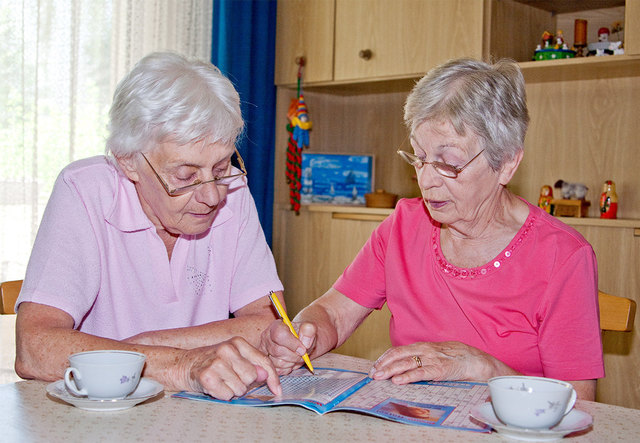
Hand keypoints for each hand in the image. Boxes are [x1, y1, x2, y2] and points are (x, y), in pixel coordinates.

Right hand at [178, 336, 281, 399]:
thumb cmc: (212, 362)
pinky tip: (214, 386)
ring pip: (240, 388)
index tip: (277, 390)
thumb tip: (265, 375)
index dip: (272, 378)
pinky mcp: (207, 375)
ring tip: (221, 381)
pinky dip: (222, 395)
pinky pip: (226, 395)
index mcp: (238, 342)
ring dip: (232, 390)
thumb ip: (252, 365)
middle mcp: (228, 349)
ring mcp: (217, 361)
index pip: (263, 361)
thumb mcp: (234, 358)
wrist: (183, 364)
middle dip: (244, 383)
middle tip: (231, 379)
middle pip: (252, 377)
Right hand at [260, 319, 316, 374]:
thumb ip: (309, 330)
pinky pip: (278, 370)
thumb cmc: (303, 336)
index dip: (292, 344)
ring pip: (278, 363)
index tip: (303, 349)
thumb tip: (305, 342)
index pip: (279, 335)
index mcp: (276, 326)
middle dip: (294, 355)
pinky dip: (288, 368)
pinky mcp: (267, 363)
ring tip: (296, 357)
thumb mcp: (309, 329)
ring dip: (292, 362)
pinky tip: (291, 361)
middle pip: (278, 351)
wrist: (301, 344)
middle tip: (302, 354)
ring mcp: (265, 351)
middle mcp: (267, 337)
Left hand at [369, 341, 510, 383]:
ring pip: (406, 363)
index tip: (375, 365)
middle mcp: (425, 350)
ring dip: (390, 370)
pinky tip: (398, 381)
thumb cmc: (456, 358)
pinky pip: (420, 373)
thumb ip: (421, 358)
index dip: (385, 357)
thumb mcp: (435, 354)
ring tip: (379, 377)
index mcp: (423, 346)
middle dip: (383, 364)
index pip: (398, 350)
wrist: (476, 361)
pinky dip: (407, 377)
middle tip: (372, 373)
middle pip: (398, 355)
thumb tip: (405, 366)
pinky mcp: (439, 370)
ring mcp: (431, 359)